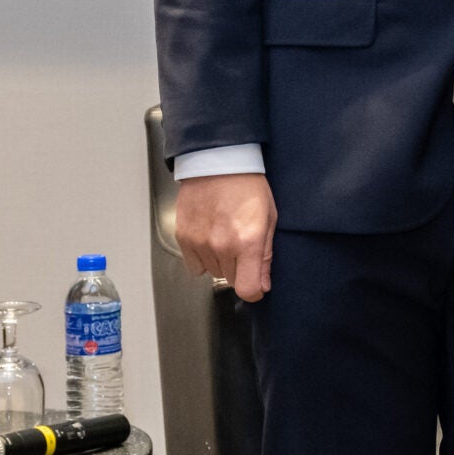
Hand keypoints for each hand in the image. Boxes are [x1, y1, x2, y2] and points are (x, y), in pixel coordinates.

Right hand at [175, 172, 276, 300]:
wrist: (217, 163)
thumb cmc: (248, 185)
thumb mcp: (269, 217)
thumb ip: (266, 255)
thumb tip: (263, 285)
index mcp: (248, 241)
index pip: (247, 288)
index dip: (255, 291)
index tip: (258, 285)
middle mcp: (221, 245)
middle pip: (231, 280)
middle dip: (241, 270)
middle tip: (244, 246)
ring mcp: (200, 243)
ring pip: (213, 272)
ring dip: (222, 262)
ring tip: (226, 236)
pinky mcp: (184, 238)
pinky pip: (194, 265)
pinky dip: (203, 258)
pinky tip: (211, 238)